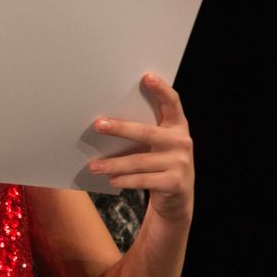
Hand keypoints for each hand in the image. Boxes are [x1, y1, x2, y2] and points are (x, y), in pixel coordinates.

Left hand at [88, 74, 193, 222]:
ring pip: (139, 161)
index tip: (146, 77)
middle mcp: (182, 142)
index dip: (161, 89)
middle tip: (98, 125)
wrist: (178, 199)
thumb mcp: (160, 146)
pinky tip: (111, 179)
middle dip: (120, 128)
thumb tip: (107, 123)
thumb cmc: (161, 165)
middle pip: (146, 133)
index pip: (173, 103)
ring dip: (113, 164)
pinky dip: (124, 180)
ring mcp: (180, 163)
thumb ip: (146, 133)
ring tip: (93, 166)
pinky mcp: (174, 183)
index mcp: (178, 127)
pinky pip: (142, 180)